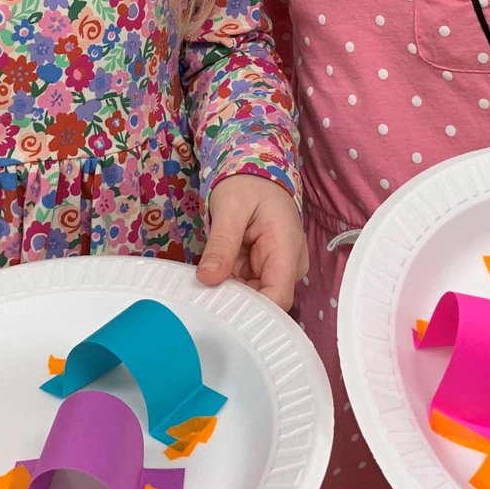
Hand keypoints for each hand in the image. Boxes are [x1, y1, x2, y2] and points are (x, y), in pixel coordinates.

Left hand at [197, 175, 307, 309]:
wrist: (256, 176)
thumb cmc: (248, 185)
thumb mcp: (230, 208)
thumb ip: (221, 244)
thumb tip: (207, 279)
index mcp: (287, 248)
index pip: (278, 298)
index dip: (251, 312)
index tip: (219, 312)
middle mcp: (289, 265)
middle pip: (264, 302)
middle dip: (233, 303)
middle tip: (200, 299)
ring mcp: (278, 269)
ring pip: (253, 298)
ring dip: (228, 293)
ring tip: (203, 287)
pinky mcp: (266, 270)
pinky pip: (247, 288)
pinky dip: (228, 285)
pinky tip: (212, 280)